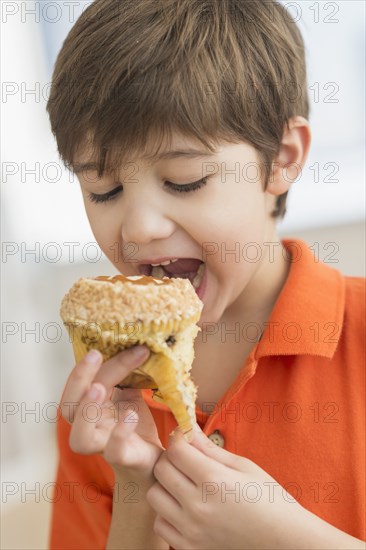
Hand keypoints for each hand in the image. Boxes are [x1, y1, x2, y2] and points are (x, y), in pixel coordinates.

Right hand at [60, 346, 163, 482]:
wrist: (154, 460)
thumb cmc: (135, 425)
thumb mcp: (130, 393)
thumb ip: (126, 373)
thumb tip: (136, 340)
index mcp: (88, 407)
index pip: (81, 383)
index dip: (91, 364)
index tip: (112, 343)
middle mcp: (89, 427)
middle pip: (69, 406)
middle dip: (78, 379)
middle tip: (95, 355)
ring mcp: (103, 446)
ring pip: (80, 437)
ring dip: (87, 410)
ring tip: (99, 388)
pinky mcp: (123, 458)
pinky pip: (113, 451)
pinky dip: (120, 432)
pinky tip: (131, 415)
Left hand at [146, 427, 309, 549]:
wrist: (285, 543)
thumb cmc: (270, 501)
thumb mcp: (243, 466)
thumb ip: (210, 449)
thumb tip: (189, 427)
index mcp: (214, 480)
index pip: (176, 449)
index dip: (178, 437)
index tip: (184, 435)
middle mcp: (198, 506)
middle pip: (161, 470)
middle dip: (170, 457)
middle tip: (185, 457)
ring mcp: (192, 530)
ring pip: (154, 496)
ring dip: (165, 485)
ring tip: (183, 483)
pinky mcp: (190, 548)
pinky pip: (161, 525)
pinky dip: (167, 513)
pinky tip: (184, 507)